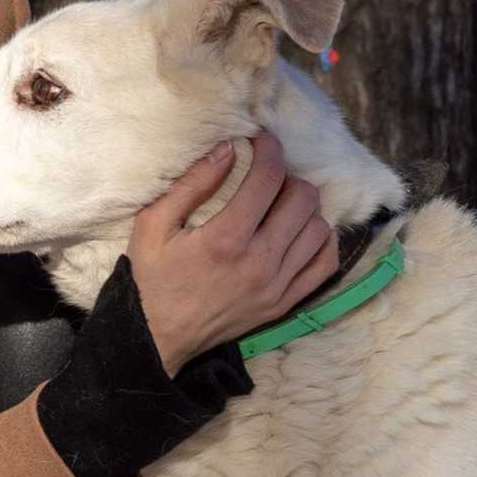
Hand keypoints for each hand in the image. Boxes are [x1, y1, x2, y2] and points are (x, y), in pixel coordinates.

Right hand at [126, 130, 336, 372]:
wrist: (158, 337)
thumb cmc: (151, 276)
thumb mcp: (154, 225)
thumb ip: (191, 184)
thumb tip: (227, 148)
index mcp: (225, 239)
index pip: (268, 179)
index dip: (270, 149)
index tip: (262, 139)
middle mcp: (259, 263)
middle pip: (303, 199)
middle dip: (288, 176)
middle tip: (267, 177)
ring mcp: (277, 286)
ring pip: (319, 227)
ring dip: (304, 207)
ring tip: (280, 204)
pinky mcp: (285, 303)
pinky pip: (325, 263)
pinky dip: (321, 239)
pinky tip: (300, 230)